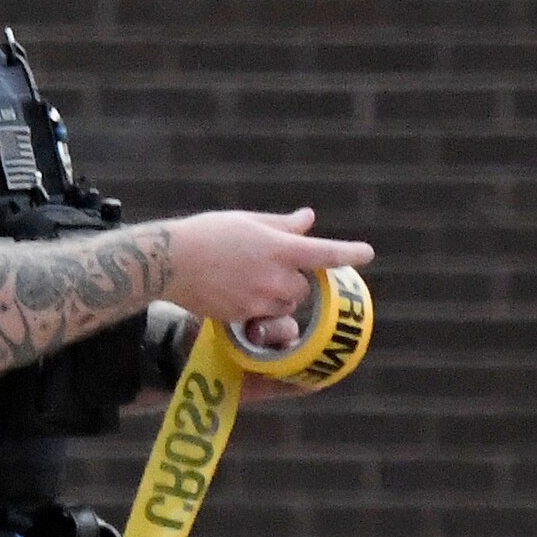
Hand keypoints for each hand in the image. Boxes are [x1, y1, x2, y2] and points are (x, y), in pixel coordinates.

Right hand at [158, 206, 370, 340]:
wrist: (169, 263)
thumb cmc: (208, 234)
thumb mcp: (248, 221)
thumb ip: (283, 225)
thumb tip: (308, 219)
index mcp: (279, 248)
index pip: (324, 253)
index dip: (349, 253)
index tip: (367, 253)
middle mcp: (274, 277)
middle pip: (304, 287)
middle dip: (295, 279)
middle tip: (269, 264)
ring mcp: (260, 300)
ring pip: (286, 304)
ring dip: (279, 296)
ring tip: (248, 278)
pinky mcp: (244, 316)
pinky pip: (264, 316)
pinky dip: (258, 307)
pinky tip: (235, 291)